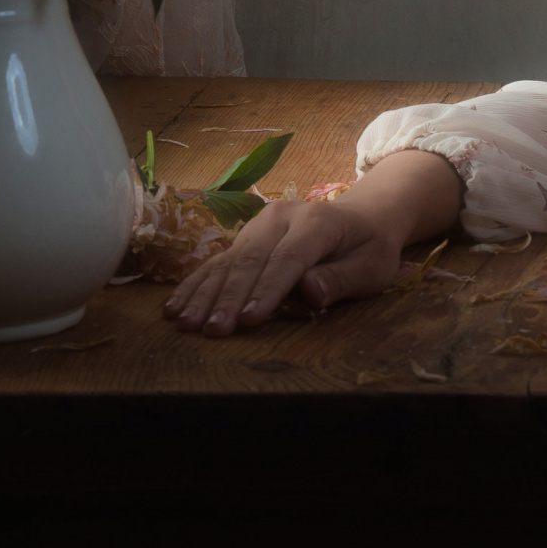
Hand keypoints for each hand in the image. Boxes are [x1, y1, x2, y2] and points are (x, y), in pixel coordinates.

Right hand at [164, 148, 463, 335]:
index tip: (248, 320)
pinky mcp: (247, 236)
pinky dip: (196, 285)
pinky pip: (219, 261)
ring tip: (182, 322)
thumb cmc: (370, 248)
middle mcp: (282, 217)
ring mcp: (260, 224)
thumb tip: (310, 291)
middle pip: (251, 260)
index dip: (267, 290)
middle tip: (211, 331)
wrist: (363, 216)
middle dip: (228, 298)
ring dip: (203, 293)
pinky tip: (174, 306)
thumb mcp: (372, 267)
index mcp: (317, 223)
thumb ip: (341, 279)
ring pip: (228, 260)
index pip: (288, 259)